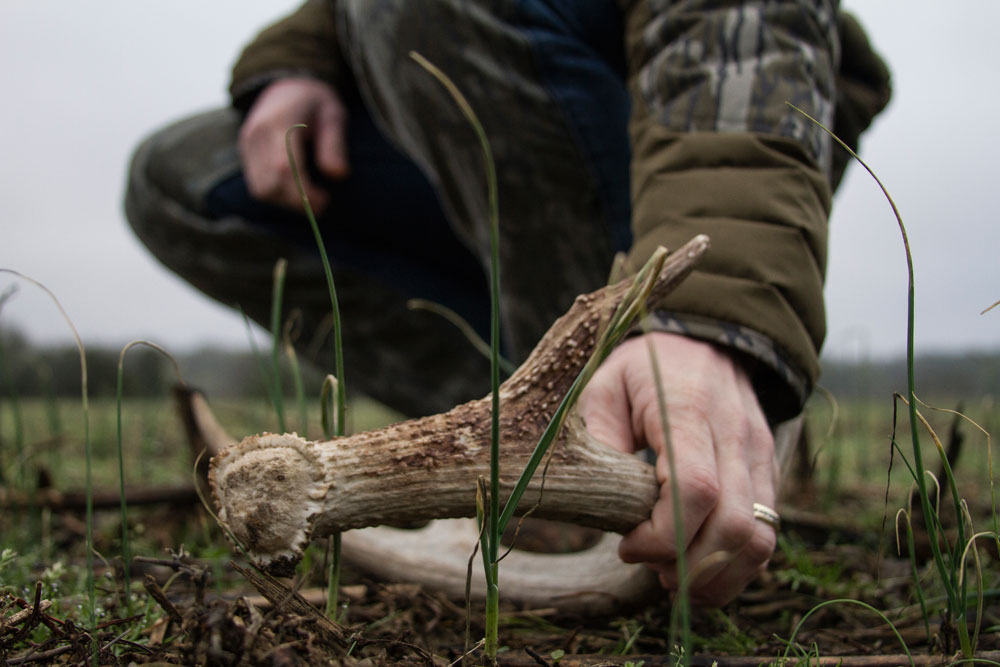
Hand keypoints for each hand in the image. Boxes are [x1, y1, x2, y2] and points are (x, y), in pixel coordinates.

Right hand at [238, 77, 349, 213]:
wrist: (287, 83)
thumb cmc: (316, 102)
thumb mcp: (333, 115)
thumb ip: (335, 145)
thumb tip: (337, 176)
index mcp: (279, 122)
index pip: (284, 168)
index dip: (304, 193)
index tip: (325, 201)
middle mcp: (257, 134)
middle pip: (270, 185)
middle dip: (297, 202)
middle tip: (322, 202)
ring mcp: (247, 144)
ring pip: (261, 190)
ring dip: (287, 202)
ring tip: (310, 195)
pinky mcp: (245, 152)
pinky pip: (257, 185)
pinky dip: (278, 194)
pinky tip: (296, 188)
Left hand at [578, 332, 778, 605]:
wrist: (704, 337)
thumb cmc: (642, 367)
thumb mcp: (604, 389)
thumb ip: (600, 443)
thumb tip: (602, 506)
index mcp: (689, 409)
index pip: (694, 489)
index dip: (663, 535)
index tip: (627, 546)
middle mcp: (735, 434)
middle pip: (732, 525)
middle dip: (689, 567)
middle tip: (649, 569)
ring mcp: (759, 454)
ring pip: (759, 538)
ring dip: (718, 576)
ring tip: (674, 581)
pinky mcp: (768, 470)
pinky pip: (766, 531)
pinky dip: (735, 564)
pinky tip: (699, 571)